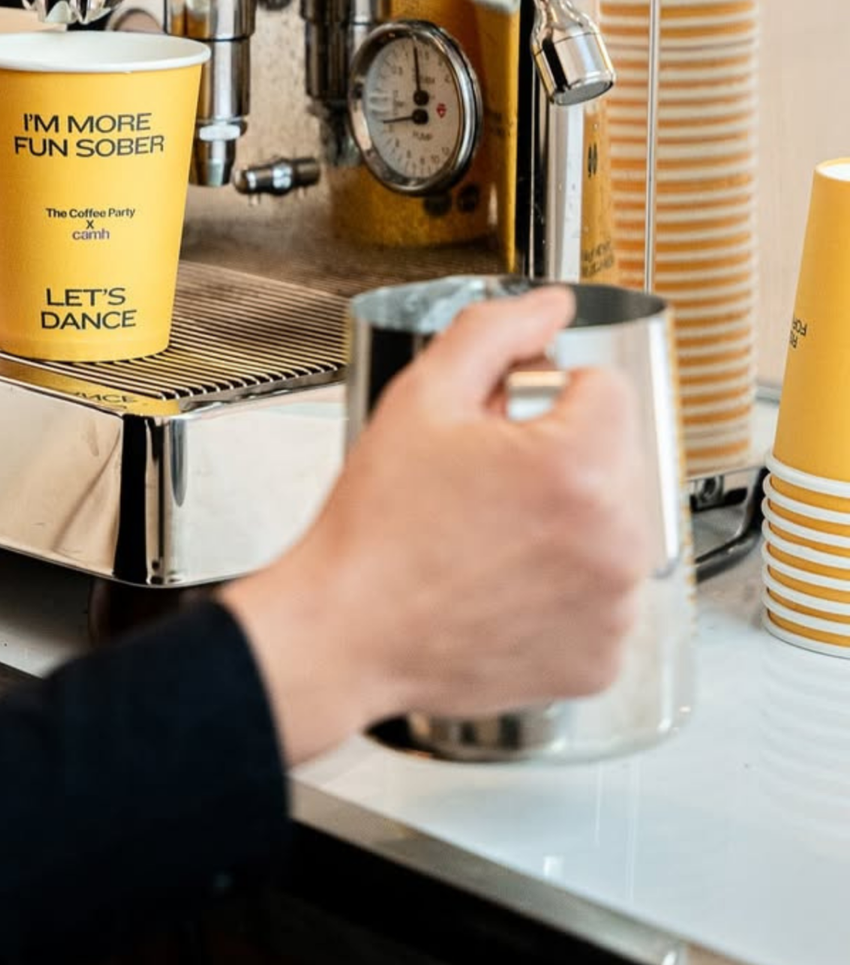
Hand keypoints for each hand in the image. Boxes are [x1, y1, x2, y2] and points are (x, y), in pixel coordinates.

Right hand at [223, 287, 648, 764]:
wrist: (347, 633)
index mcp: (580, 467)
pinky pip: (606, 596)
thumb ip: (494, 333)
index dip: (545, 397)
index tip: (502, 428)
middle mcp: (615, 541)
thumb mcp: (422, 398)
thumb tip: (548, 305)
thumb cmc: (377, 530)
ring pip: (613, 526)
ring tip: (492, 538)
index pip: (606, 389)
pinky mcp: (602, 659)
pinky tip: (507, 585)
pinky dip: (568, 589)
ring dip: (569, 522)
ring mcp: (614, 609)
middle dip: (561, 457)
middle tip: (486, 484)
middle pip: (615, 457)